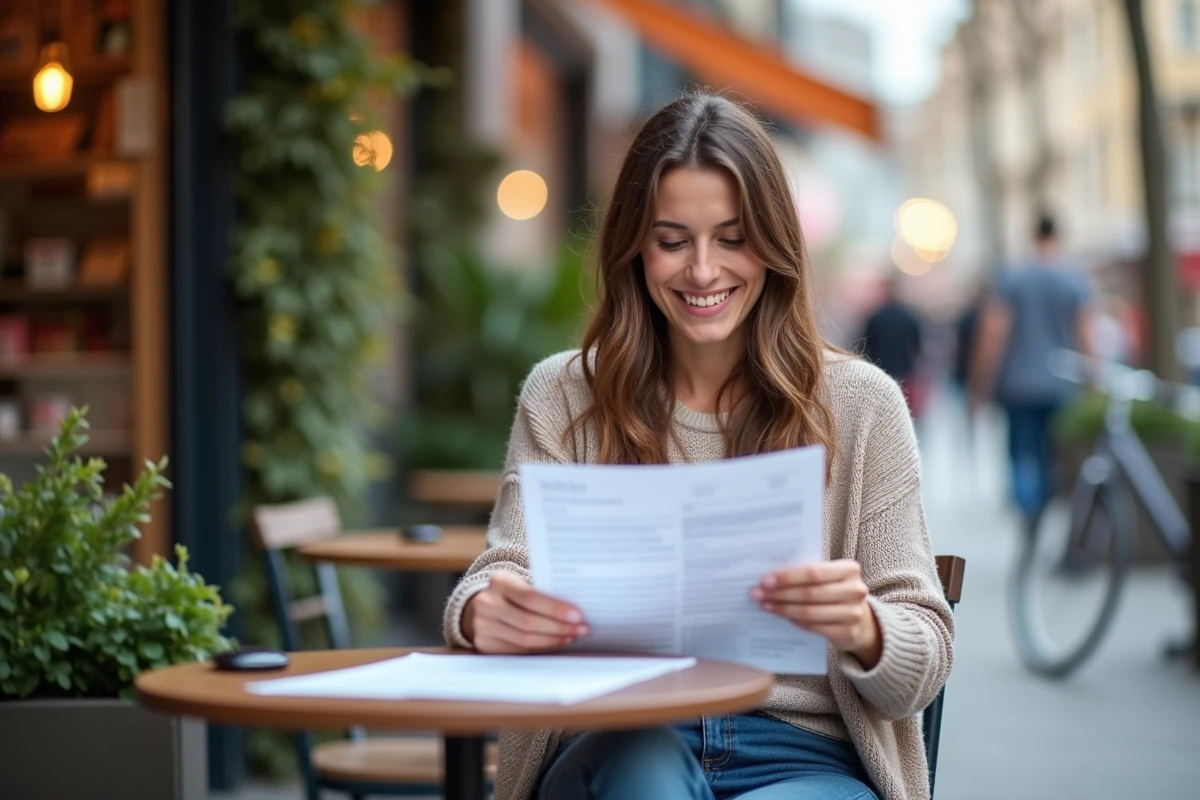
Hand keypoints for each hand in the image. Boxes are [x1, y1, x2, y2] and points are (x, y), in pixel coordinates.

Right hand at [462, 571, 588, 653]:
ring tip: (571, 636)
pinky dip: (540, 649)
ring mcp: (482, 626)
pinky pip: (518, 651)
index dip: (555, 609)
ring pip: (524, 640)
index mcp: (499, 581)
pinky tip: (555, 644)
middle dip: (559, 627)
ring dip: (552, 640)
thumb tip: (575, 611)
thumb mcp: (521, 584)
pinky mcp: (484, 644)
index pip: (530, 597)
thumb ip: (542, 593)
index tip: (578, 615)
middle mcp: (486, 603)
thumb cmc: (513, 593)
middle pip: (528, 622)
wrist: (483, 604)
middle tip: (581, 629)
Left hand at [752, 560, 881, 667]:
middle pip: (809, 593)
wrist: (862, 620)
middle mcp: (855, 590)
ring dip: (783, 609)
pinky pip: (814, 627)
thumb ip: (808, 574)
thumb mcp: (830, 577)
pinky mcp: (847, 633)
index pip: (814, 572)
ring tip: (765, 605)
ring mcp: (853, 613)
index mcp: (849, 569)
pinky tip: (781, 616)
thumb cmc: (836, 591)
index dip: (788, 577)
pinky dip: (794, 621)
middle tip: (757, 593)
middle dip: (780, 594)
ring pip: (809, 612)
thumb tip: (771, 575)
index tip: (765, 580)